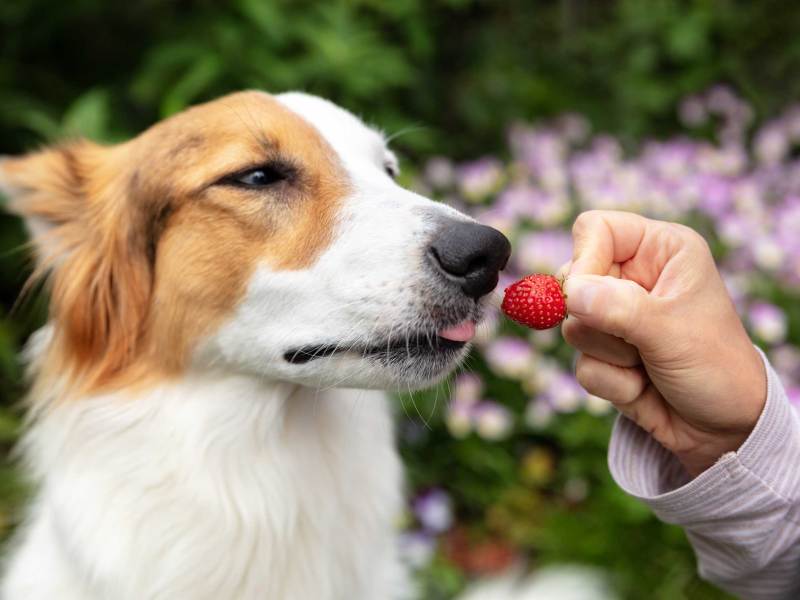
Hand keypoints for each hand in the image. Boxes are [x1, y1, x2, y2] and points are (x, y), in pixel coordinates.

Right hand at [561, 210, 766, 476]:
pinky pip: (580, 364)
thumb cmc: (717, 367)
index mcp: (659, 250)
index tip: (586, 294)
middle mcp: (634, 277)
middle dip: (597, 320)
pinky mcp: (604, 355)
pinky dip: (610, 382)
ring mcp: (616, 317)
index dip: (584, 259)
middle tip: (634, 338)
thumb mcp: (672, 332)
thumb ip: (619, 308)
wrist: (726, 430)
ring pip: (572, 327)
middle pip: (572, 280)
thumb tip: (570, 292)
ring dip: (609, 356)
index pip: (596, 229)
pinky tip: (642, 386)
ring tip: (648, 364)